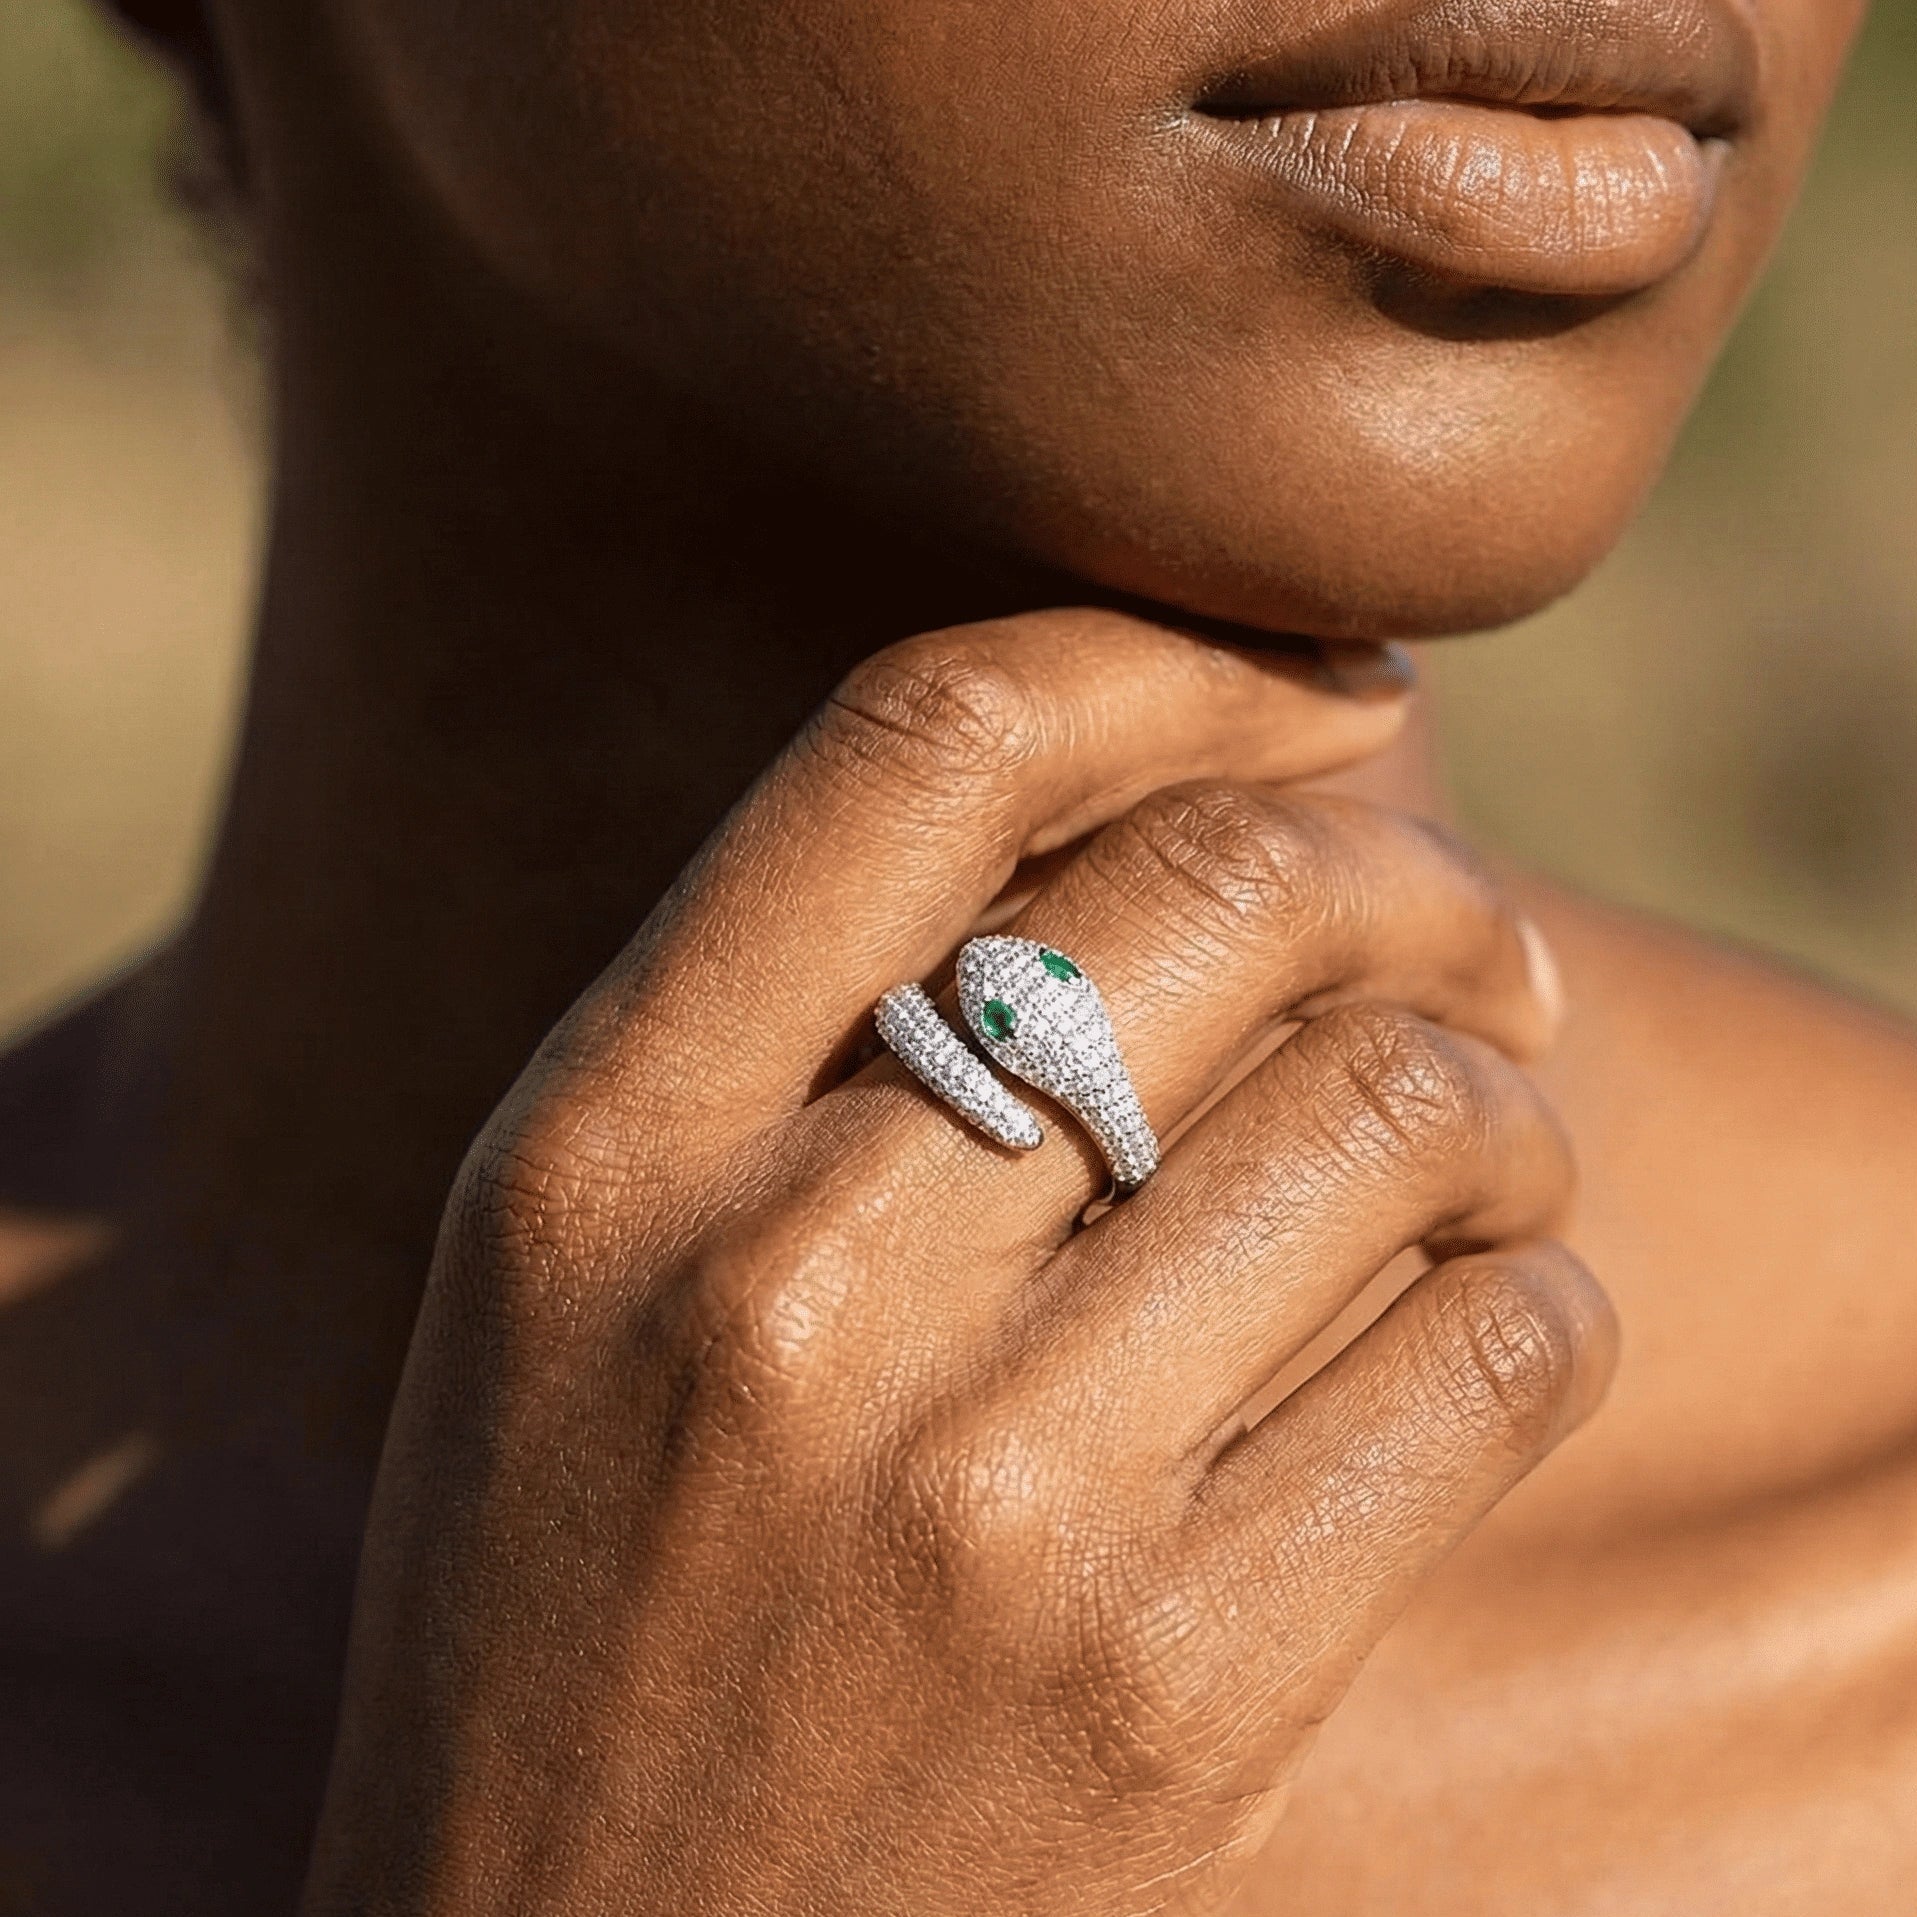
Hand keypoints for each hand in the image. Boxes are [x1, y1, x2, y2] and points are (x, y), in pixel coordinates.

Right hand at [301, 610, 1612, 1915]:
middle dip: (1406, 875)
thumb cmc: (580, 1598)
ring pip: (1396, 1111)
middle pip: (1218, 890)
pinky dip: (1542, 1295)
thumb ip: (791, 1035)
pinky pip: (1491, 1360)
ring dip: (1503, 1092)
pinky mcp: (1179, 1691)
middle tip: (1464, 946)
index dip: (1166, 653)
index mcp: (597, 1151)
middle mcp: (779, 1286)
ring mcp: (987, 1499)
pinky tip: (1488, 1315)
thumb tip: (1151, 829)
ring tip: (1488, 1137)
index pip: (926, 744)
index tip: (1309, 691)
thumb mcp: (580, 1277)